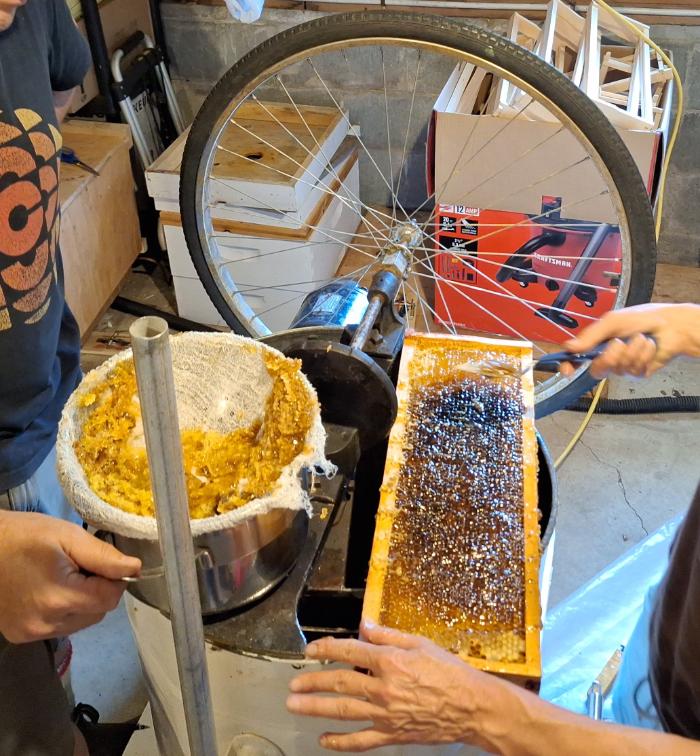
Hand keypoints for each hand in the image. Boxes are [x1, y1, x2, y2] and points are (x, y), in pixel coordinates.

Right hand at [0, 511, 140, 642]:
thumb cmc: (24, 535)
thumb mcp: (67, 536)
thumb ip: (103, 556)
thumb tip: (136, 568)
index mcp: (59, 598)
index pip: (110, 599)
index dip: (115, 579)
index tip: (103, 562)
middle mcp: (46, 624)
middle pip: (98, 613)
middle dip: (99, 590)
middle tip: (81, 566)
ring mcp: (32, 633)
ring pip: (82, 622)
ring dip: (84, 602)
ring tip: (64, 577)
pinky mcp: (21, 636)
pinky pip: (61, 626)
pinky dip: (65, 610)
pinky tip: (50, 590)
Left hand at [286, 621, 504, 751]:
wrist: (472, 707)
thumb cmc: (450, 671)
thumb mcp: (420, 643)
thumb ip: (388, 635)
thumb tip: (364, 625)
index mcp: (389, 660)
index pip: (348, 652)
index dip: (325, 649)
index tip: (309, 651)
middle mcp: (382, 687)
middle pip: (339, 683)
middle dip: (312, 682)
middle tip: (293, 684)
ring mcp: (385, 714)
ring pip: (343, 711)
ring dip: (315, 708)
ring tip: (294, 705)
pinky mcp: (392, 734)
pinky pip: (361, 741)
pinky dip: (340, 742)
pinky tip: (324, 740)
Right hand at [561, 303, 699, 378]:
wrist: (670, 325)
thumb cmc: (641, 318)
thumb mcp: (611, 321)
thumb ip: (590, 336)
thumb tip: (569, 347)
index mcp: (596, 344)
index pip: (577, 359)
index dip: (569, 366)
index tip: (567, 370)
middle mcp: (607, 356)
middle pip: (597, 369)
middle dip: (610, 356)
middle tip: (619, 343)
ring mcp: (622, 366)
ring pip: (618, 368)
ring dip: (632, 351)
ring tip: (641, 339)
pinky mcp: (637, 372)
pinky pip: (634, 370)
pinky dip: (643, 354)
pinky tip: (649, 346)